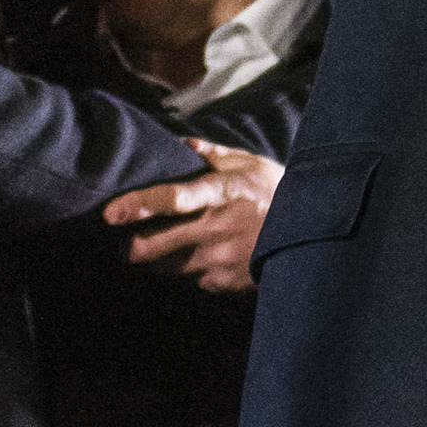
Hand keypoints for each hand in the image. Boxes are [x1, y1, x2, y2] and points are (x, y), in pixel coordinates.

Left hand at [103, 140, 279, 291]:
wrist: (315, 228)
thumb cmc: (277, 191)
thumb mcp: (249, 163)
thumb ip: (212, 155)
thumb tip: (181, 144)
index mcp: (222, 193)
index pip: (175, 198)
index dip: (140, 205)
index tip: (111, 212)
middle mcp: (218, 228)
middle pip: (154, 247)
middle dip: (133, 247)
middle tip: (129, 241)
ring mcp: (221, 259)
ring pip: (168, 267)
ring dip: (162, 259)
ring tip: (174, 245)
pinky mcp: (227, 282)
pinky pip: (194, 280)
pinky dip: (193, 270)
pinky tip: (208, 256)